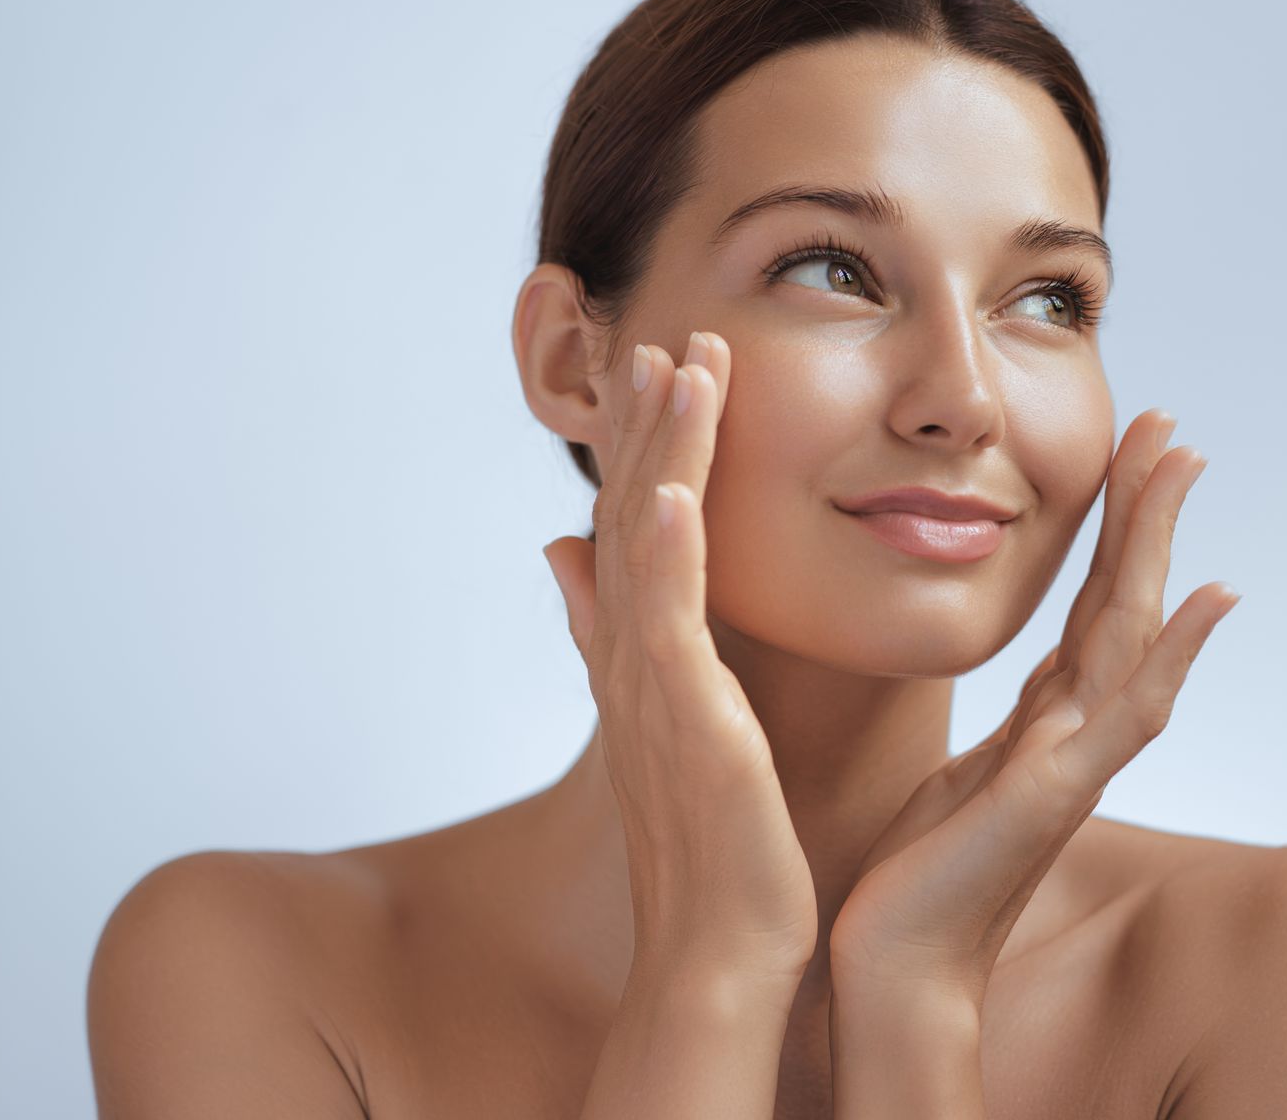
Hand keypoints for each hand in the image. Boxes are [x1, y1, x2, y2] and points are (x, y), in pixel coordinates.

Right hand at [543, 331, 818, 989]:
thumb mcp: (664, 721)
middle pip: (631, 518)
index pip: (635, 529)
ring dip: (661, 454)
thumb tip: (562, 550)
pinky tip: (679, 490)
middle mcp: (633, 661)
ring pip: (646, 550)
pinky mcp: (685, 724)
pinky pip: (668, 624)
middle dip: (648, 426)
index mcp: (640, 657)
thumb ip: (614, 634)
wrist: (724, 950)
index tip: (665, 366)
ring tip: (679, 369)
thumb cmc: (713, 846)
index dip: (643, 447)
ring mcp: (653, 689)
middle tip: (668, 334)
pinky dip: (668, 554)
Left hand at [826, 409, 1237, 1006]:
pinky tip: (1210, 594)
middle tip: (1170, 424)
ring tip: (1181, 461)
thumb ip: (1008, 724)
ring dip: (1158, 542)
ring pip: (1131, 629)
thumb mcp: (960, 774)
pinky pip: (1128, 709)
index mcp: (1045, 719)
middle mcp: (1074, 729)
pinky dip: (1175, 651)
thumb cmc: (918, 879)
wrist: (896, 969)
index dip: (1114, 527)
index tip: (1130, 451)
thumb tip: (1033, 684)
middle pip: (1123, 598)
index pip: (1092, 603)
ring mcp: (1076, 759)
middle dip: (1145, 508)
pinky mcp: (1055, 793)